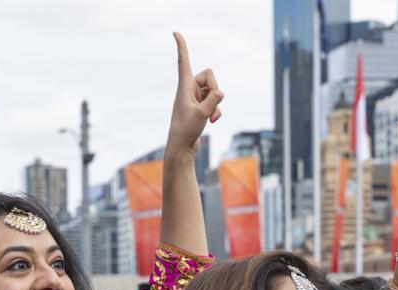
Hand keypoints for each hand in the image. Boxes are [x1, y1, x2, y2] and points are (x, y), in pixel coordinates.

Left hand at [166, 32, 223, 157]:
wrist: (181, 148)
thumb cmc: (186, 130)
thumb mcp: (202, 114)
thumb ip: (213, 100)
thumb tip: (221, 92)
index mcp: (184, 86)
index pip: (183, 62)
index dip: (181, 47)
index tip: (175, 33)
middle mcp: (189, 89)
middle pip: (209, 76)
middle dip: (215, 88)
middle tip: (211, 105)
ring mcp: (195, 98)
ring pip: (214, 91)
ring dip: (216, 104)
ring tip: (211, 118)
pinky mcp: (200, 107)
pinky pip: (215, 102)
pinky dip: (216, 110)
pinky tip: (212, 121)